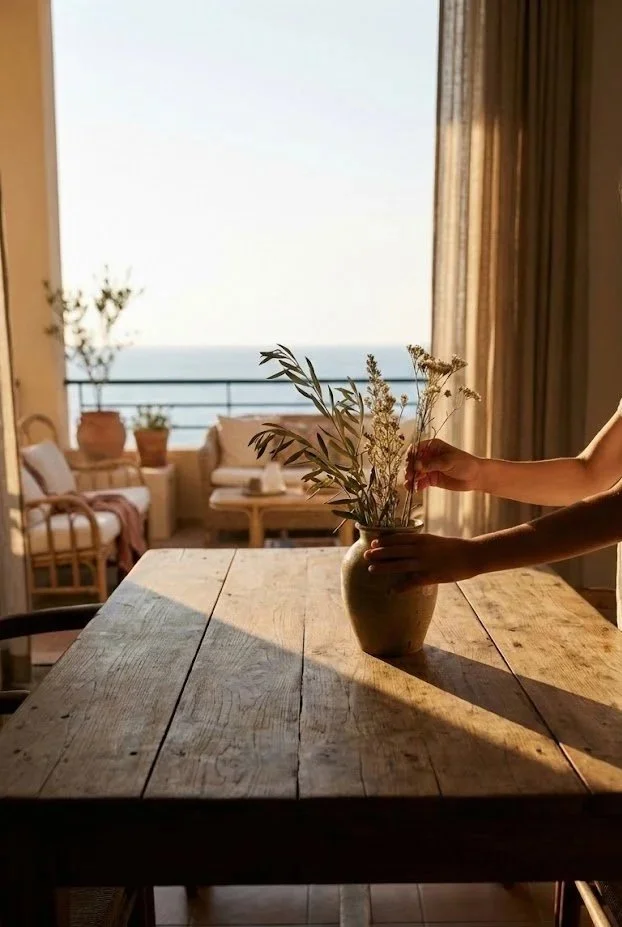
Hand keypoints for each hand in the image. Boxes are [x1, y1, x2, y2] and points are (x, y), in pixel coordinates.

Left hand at [363, 531, 477, 589]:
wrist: (472, 555)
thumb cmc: (453, 547)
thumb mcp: (435, 540)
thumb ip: (420, 542)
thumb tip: (406, 544)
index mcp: (423, 538)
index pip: (400, 538)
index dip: (385, 540)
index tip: (374, 542)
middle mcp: (422, 549)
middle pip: (396, 550)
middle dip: (380, 553)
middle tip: (366, 555)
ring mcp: (426, 563)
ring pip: (400, 565)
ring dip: (385, 567)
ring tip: (371, 569)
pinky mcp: (431, 576)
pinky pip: (412, 582)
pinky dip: (401, 587)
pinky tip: (391, 591)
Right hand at [405, 439, 481, 491]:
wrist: (476, 477)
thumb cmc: (464, 463)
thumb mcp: (448, 462)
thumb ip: (431, 464)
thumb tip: (416, 465)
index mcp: (433, 446)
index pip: (416, 448)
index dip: (411, 456)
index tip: (410, 463)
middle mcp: (429, 456)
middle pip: (413, 461)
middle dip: (409, 469)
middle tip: (409, 476)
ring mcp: (429, 469)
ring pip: (415, 473)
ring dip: (411, 479)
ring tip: (409, 485)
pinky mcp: (431, 479)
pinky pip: (421, 482)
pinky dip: (416, 485)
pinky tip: (415, 489)